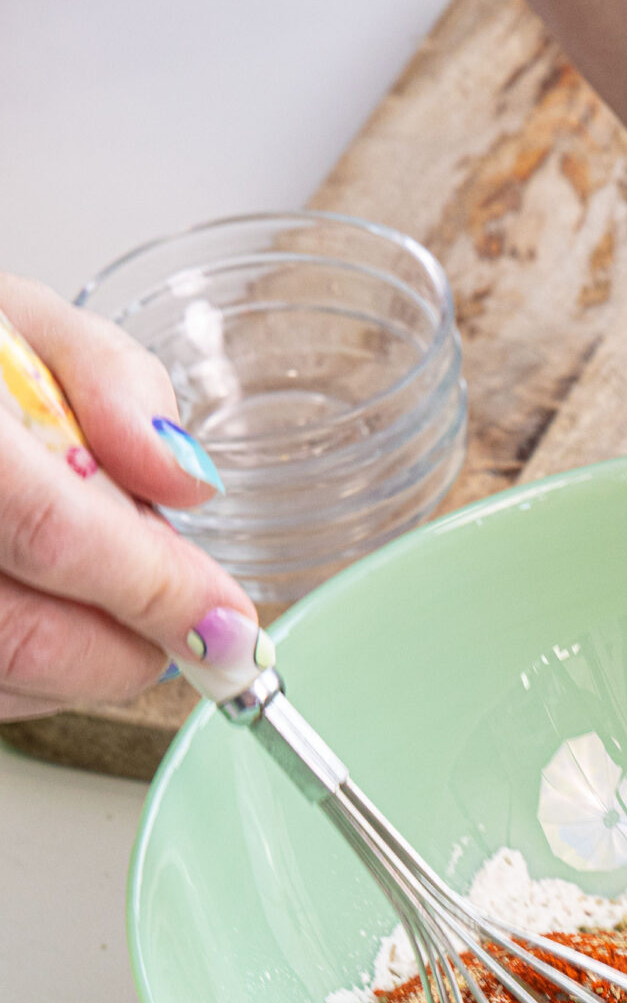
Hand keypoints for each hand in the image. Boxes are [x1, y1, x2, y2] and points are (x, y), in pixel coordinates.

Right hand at [0, 273, 257, 720]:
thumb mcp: (15, 320)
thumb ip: (110, 378)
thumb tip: (186, 476)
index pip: (51, 533)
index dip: (154, 590)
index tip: (228, 618)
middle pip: (25, 639)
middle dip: (131, 646)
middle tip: (188, 623)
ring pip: (6, 682)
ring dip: (86, 661)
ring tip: (105, 590)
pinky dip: (38, 674)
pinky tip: (52, 610)